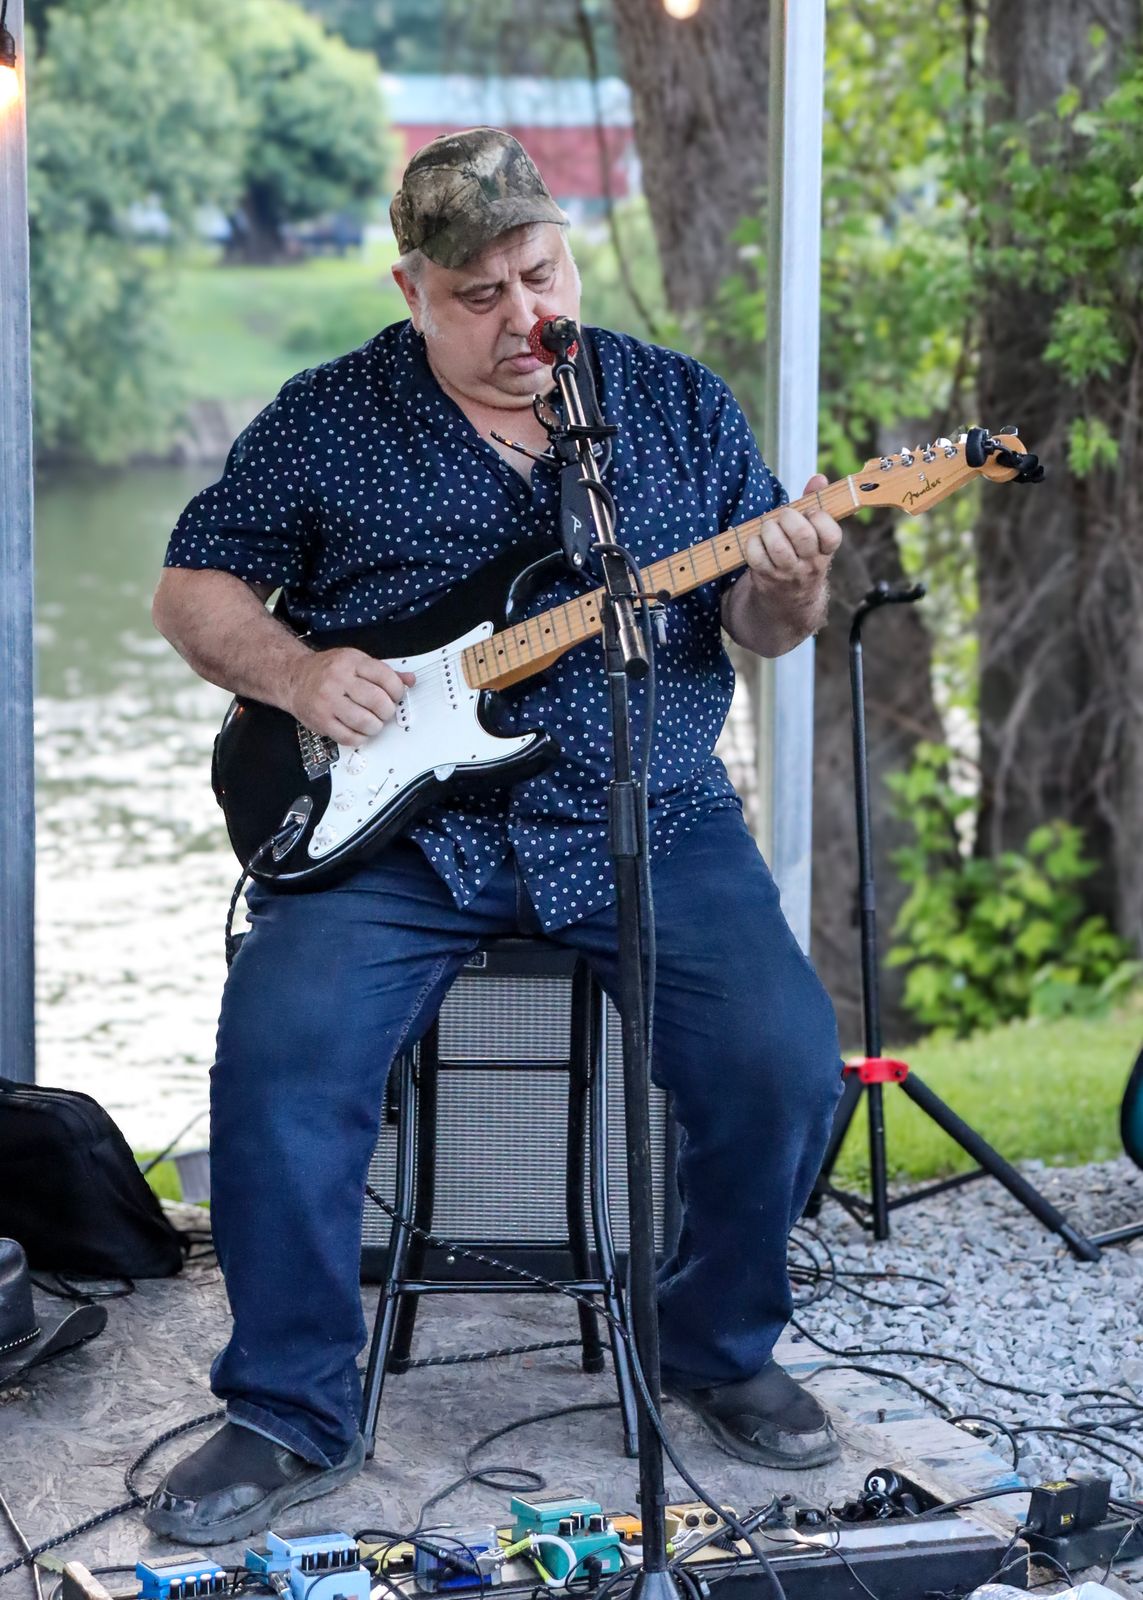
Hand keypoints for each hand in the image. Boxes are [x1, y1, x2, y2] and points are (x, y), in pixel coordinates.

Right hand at [285, 647, 415, 744]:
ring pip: (365, 722)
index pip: (385, 677)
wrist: (294, 677)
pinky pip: (349, 737)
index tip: (396, 696)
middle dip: (387, 711)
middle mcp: (338, 679)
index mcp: (351, 661)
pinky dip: (360, 738)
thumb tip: (409, 680)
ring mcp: (328, 701)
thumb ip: (383, 672)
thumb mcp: (356, 662)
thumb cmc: (328, 671)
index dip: (397, 691)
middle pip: (377, 701)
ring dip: (375, 726)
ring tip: (373, 722)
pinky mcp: (321, 720)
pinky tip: (359, 731)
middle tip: (384, 712)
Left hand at [742, 473, 841, 599]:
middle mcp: (809, 564)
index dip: (819, 518)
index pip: (831, 534)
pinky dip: (752, 543)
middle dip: (789, 518)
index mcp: (826, 551)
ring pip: (778, 547)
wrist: (789, 599)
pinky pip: (756, 556)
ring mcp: (788, 572)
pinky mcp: (766, 577)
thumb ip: (815, 503)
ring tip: (768, 527)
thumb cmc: (801, 554)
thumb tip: (819, 478)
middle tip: (784, 516)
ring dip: (769, 529)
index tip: (810, 512)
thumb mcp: (814, 534)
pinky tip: (756, 541)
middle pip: (802, 536)